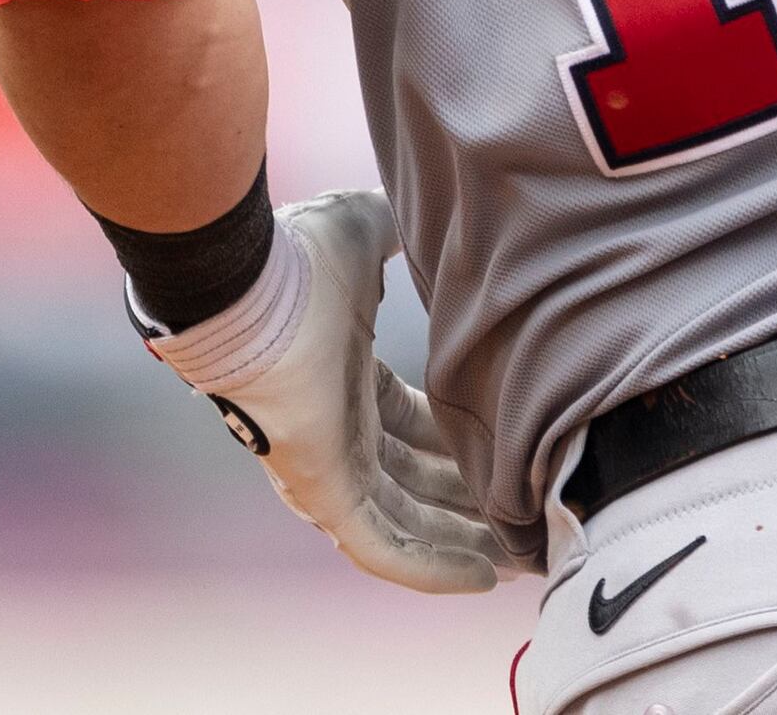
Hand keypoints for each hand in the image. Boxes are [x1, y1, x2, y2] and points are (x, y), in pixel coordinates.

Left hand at [143, 189, 509, 593]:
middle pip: (416, 484)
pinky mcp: (324, 492)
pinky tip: (481, 577)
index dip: (461, 446)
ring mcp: (329, 468)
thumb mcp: (366, 234)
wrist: (245, 286)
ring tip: (522, 563)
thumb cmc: (298, 261)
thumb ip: (398, 225)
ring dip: (463, 545)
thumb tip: (434, 199)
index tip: (511, 455)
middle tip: (530, 526)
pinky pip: (382, 547)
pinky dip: (431, 567)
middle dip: (471, 507)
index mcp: (350, 382)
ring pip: (407, 525)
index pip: (414, 428)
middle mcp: (340, 432)